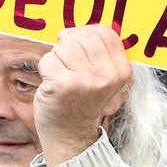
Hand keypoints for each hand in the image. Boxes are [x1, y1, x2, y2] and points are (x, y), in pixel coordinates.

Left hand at [34, 25, 132, 166]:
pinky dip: (45, 70)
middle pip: (82, 36)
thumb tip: (69, 31)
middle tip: (68, 66)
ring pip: (63, 46)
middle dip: (69, 46)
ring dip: (57, 59)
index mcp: (121, 71)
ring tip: (62, 77)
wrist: (70, 136)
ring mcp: (85, 80)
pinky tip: (53, 85)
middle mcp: (107, 75)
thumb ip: (96, 52)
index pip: (104, 32)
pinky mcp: (63, 85)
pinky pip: (48, 59)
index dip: (86, 34)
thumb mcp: (102, 78)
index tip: (78, 47)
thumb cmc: (81, 102)